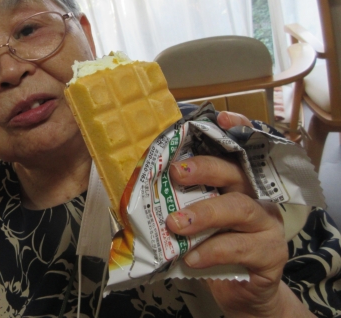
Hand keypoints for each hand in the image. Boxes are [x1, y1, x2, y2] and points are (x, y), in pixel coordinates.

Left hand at [166, 111, 313, 316]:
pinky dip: (212, 250)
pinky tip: (191, 257)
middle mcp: (255, 195)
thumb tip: (137, 180)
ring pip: (238, 208)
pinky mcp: (270, 253)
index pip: (239, 148)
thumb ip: (178, 198)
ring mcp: (267, 223)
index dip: (237, 128)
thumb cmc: (211, 244)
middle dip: (205, 168)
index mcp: (235, 180)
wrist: (238, 289)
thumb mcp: (193, 217)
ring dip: (203, 214)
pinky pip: (240, 247)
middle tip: (176, 173)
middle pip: (235, 171)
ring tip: (175, 224)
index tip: (221, 117)